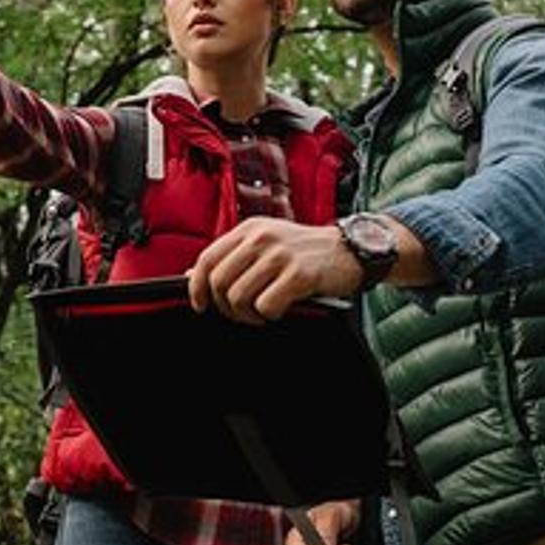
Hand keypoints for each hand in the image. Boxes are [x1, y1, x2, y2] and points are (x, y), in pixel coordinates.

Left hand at [187, 218, 363, 323]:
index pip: (208, 258)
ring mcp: (280, 255)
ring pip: (239, 297)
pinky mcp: (299, 275)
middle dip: (225, 307)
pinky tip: (281, 310)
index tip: (200, 304)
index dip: (197, 287)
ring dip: (248, 315)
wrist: (351, 250)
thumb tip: (193, 275)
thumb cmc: (306, 253)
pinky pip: (265, 306)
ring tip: (262, 313)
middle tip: (242, 314)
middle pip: (219, 282)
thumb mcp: (267, 244)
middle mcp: (262, 238)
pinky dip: (270, 316)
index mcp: (250, 229)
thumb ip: (234, 256)